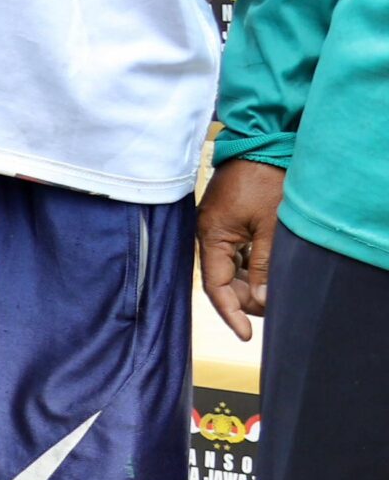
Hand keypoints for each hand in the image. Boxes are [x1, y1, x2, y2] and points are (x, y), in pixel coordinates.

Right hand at [199, 158, 285, 341]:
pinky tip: (265, 272)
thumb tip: (260, 299)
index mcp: (211, 236)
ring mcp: (215, 227)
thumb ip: (264, 265)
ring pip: (227, 269)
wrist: (258, 145)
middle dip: (244, 299)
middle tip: (273, 307)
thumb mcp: (270, 227)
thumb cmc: (263, 182)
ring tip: (273, 291)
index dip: (231, 313)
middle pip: (220, 281)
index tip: (246, 334)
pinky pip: (232, 254)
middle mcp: (207, 234)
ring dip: (247, 284)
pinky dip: (248, 268)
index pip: (215, 286)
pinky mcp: (224, 222)